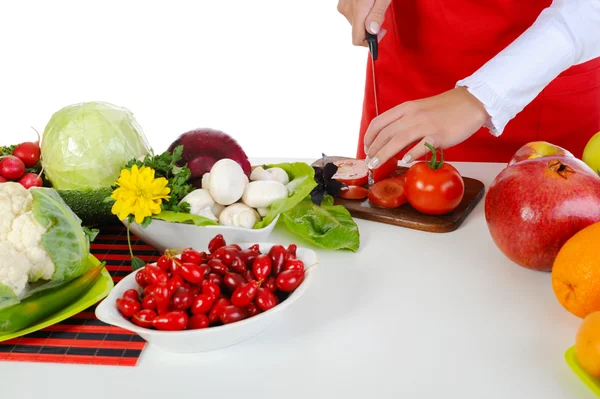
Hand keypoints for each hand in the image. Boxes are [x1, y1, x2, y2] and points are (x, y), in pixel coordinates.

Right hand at [337, 0, 390, 45]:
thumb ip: (377, 14)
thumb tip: (372, 31)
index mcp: (358, 10)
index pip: (358, 40)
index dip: (370, 41)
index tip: (380, 33)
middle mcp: (347, 10)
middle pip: (358, 31)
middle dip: (371, 27)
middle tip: (380, 14)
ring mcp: (343, 7)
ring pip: (355, 23)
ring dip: (365, 19)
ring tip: (373, 5)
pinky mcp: (342, 3)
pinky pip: (352, 15)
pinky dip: (361, 13)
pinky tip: (367, 3)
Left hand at [363, 87, 489, 167]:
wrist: (471, 102)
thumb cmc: (444, 109)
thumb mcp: (418, 110)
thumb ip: (404, 123)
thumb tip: (389, 142)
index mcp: (405, 108)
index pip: (379, 122)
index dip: (368, 137)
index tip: (366, 149)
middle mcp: (413, 115)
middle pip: (386, 134)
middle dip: (373, 149)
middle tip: (369, 162)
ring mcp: (426, 124)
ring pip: (399, 140)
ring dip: (384, 154)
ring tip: (376, 164)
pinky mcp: (439, 134)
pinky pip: (422, 145)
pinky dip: (412, 154)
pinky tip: (405, 161)